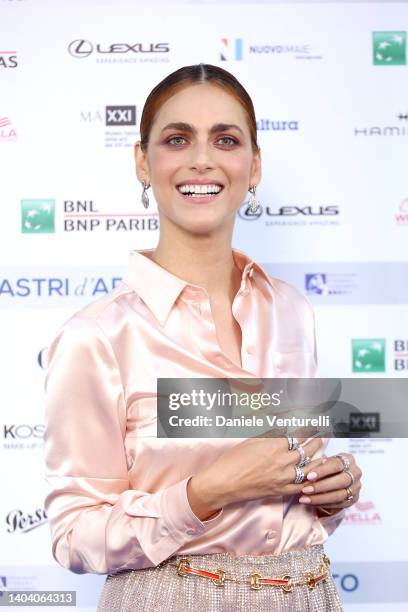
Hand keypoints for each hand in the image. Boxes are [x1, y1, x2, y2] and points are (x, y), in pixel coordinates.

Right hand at [187, 434, 324, 519]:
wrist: (224, 482)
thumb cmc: (233, 459)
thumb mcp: (251, 440)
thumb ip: (269, 434)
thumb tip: (282, 427)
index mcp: (273, 444)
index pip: (297, 434)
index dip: (307, 429)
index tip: (314, 424)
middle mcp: (281, 460)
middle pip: (305, 449)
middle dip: (316, 441)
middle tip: (323, 435)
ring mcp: (282, 476)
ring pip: (308, 468)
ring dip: (317, 459)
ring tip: (324, 453)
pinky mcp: (280, 490)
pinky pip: (301, 486)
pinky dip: (310, 480)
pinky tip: (316, 475)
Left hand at [298, 452, 361, 512]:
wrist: (333, 477)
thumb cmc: (325, 467)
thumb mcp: (320, 462)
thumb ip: (315, 466)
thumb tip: (306, 473)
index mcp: (348, 459)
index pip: (336, 464)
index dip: (322, 471)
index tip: (309, 476)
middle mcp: (355, 472)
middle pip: (341, 481)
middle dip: (321, 486)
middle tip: (305, 490)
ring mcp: (356, 487)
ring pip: (340, 495)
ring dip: (320, 498)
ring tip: (305, 499)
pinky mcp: (353, 499)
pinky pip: (339, 504)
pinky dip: (324, 504)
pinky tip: (312, 503)